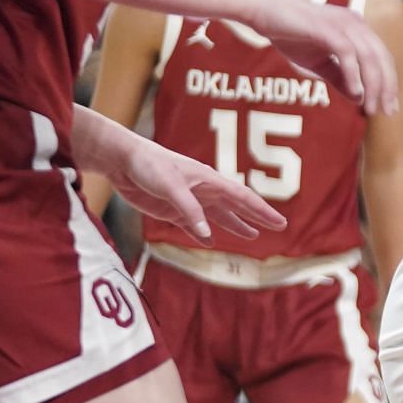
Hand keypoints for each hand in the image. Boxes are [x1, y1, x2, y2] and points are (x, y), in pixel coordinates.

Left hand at [109, 135, 286, 243]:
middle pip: (236, 206)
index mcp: (209, 181)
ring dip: (235, 225)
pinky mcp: (171, 209)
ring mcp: (189, 201)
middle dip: (257, 217)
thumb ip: (190, 212)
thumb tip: (208, 236)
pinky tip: (210, 242)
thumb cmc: (149, 166)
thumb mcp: (171, 187)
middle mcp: (203, 191)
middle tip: (278, 226)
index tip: (280, 223)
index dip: (262, 211)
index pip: (243, 198)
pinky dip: (203, 234)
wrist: (123, 161)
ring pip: (218, 216)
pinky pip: (193, 226)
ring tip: (251, 236)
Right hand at [254, 0, 400, 116]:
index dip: (389, 83)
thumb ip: (339, 78)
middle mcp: (355, 24)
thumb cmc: (290, 34)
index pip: (382, 58)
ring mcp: (342, 23)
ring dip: (372, 85)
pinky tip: (355, 92)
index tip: (388, 107)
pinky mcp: (326, 27)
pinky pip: (347, 53)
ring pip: (368, 57)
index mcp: (357, 29)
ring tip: (370, 107)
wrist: (263, 12)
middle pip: (381, 58)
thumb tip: (358, 98)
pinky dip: (353, 74)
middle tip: (386, 112)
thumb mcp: (319, 63)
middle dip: (387, 87)